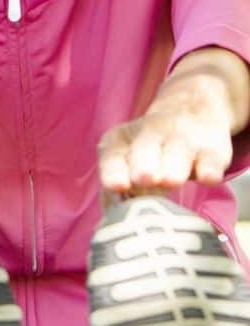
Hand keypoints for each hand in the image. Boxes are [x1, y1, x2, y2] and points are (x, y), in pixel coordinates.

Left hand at [98, 70, 236, 197]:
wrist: (191, 110)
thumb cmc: (148, 149)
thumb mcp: (124, 159)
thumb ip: (119, 185)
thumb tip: (117, 214)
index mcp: (120, 140)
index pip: (112, 156)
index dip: (114, 172)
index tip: (117, 186)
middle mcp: (151, 133)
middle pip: (145, 148)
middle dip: (143, 165)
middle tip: (143, 179)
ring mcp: (184, 140)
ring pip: (178, 152)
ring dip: (174, 168)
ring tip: (170, 180)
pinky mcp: (213, 151)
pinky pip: (212, 161)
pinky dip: (210, 170)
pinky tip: (207, 178)